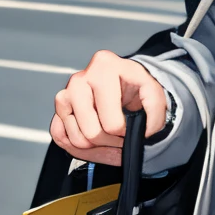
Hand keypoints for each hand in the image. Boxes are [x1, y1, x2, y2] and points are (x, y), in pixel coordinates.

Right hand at [51, 51, 168, 165]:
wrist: (123, 82)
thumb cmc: (134, 86)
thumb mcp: (154, 93)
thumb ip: (155, 112)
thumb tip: (142, 132)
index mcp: (104, 68)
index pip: (112, 123)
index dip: (125, 133)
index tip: (132, 128)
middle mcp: (80, 79)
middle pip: (92, 134)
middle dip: (110, 143)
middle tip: (121, 136)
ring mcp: (65, 94)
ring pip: (76, 140)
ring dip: (96, 146)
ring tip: (109, 136)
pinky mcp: (59, 109)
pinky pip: (61, 138)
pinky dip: (79, 146)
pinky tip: (94, 138)